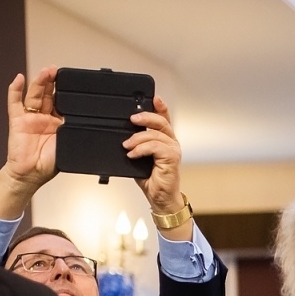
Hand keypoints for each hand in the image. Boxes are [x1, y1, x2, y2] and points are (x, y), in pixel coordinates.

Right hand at [6, 69, 61, 187]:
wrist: (32, 175)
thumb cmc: (50, 163)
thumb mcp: (68, 142)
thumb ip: (72, 128)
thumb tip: (85, 116)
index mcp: (58, 123)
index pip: (61, 101)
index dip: (64, 91)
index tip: (70, 80)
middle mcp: (44, 118)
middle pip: (47, 94)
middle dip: (52, 82)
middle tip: (57, 71)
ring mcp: (30, 117)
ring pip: (34, 95)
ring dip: (39, 82)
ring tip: (45, 72)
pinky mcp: (17, 120)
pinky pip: (14, 102)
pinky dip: (15, 90)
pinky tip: (19, 79)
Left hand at [126, 96, 187, 231]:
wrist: (159, 198)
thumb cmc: (151, 178)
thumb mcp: (138, 156)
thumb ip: (135, 143)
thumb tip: (122, 134)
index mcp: (164, 139)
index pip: (164, 118)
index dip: (160, 106)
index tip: (153, 97)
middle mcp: (171, 142)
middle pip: (160, 121)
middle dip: (145, 116)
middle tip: (131, 119)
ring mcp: (173, 150)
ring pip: (155, 134)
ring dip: (137, 138)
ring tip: (126, 146)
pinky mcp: (172, 158)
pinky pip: (155, 146)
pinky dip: (141, 149)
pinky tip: (133, 154)